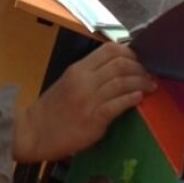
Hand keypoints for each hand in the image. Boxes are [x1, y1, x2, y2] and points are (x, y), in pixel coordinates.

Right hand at [13, 42, 156, 162]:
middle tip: (149, 74)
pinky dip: (132, 98)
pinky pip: (118, 104)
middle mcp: (84, 80)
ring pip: (122, 82)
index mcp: (78, 69)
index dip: (130, 52)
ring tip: (151, 86)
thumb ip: (89, 75)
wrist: (33, 132)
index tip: (139, 60)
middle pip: (120, 64)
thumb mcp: (68, 83)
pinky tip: (140, 98)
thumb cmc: (51, 109)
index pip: (110, 50)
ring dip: (141, 82)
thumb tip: (117, 70)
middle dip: (140, 67)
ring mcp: (89, 100)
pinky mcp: (94, 119)